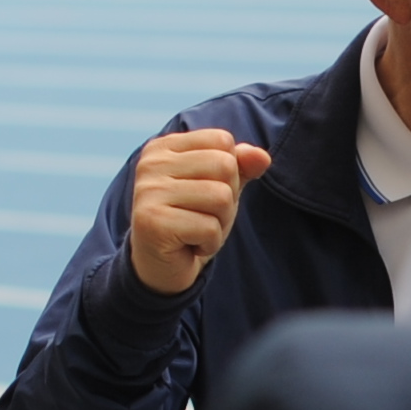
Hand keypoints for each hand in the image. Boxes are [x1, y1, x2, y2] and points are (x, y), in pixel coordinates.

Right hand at [125, 128, 272, 296]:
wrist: (163, 268)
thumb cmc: (192, 221)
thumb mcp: (221, 188)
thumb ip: (241, 166)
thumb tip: (262, 157)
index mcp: (165, 147)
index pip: (222, 141)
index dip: (229, 172)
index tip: (205, 193)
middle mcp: (151, 163)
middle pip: (224, 166)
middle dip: (227, 199)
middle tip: (202, 216)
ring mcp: (148, 191)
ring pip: (221, 197)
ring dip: (219, 223)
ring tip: (196, 231)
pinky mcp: (151, 222)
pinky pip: (209, 228)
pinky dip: (209, 243)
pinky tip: (189, 246)